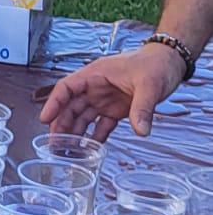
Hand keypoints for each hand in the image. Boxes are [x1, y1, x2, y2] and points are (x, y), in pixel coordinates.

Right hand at [39, 43, 185, 140]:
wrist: (169, 63)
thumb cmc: (155, 64)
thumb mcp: (149, 84)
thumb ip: (142, 108)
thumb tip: (141, 131)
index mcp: (96, 74)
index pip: (66, 88)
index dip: (54, 103)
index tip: (45, 118)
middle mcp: (96, 87)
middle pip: (71, 106)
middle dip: (61, 124)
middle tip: (54, 143)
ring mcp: (105, 99)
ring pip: (82, 117)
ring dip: (75, 132)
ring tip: (67, 150)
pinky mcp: (116, 109)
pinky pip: (101, 124)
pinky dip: (95, 136)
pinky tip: (90, 149)